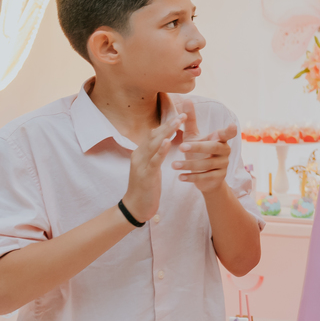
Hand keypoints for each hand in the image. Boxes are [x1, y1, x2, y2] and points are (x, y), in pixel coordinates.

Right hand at [123, 107, 182, 222]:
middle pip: (154, 135)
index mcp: (140, 153)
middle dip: (169, 124)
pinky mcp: (145, 175)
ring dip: (167, 132)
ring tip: (178, 121)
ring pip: (154, 144)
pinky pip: (154, 160)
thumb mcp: (150, 167)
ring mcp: (141, 165)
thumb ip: (153, 153)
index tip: (179, 114)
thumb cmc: (145, 187)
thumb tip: (159, 138)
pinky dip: (160, 150)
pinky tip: (167, 141)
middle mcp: (139, 155)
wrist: (136, 207)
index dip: (166, 124)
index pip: (153, 134)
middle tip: (183, 113)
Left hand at [173, 99, 237, 195]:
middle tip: (181, 146)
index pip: (227, 134)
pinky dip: (191, 177)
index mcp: (220, 140)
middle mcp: (225, 152)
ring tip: (173, 165)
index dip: (229, 131)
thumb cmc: (200, 152)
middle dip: (198, 147)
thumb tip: (187, 99)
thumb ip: (190, 120)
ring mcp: (223, 166)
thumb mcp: (194, 136)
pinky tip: (180, 177)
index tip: (231, 126)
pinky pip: (205, 177)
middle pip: (213, 148)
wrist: (207, 178)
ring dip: (189, 165)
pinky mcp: (218, 178)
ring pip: (206, 165)